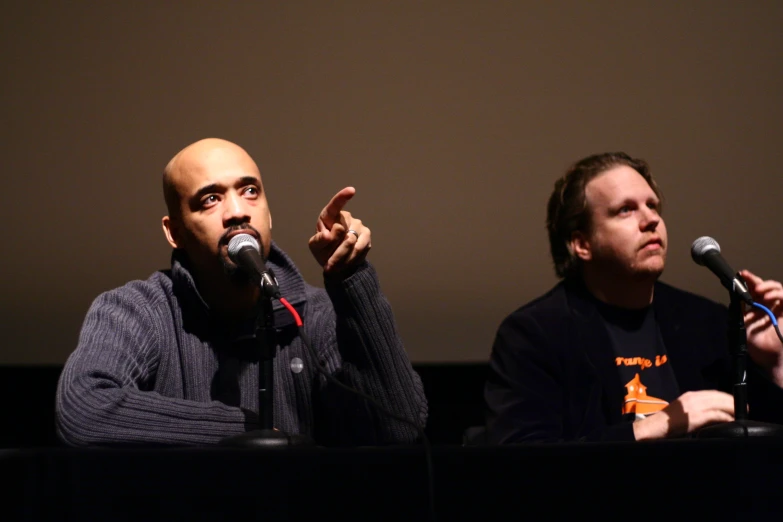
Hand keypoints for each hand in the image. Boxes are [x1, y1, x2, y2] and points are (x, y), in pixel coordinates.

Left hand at [308, 187, 371, 276]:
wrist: (339, 263)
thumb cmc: (324, 250)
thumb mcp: (316, 247)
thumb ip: (319, 241)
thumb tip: (328, 235)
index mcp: (329, 216)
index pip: (334, 206)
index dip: (342, 198)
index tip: (351, 191)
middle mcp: (345, 217)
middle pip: (341, 232)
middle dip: (334, 250)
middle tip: (328, 264)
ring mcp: (358, 225)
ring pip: (351, 241)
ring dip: (342, 257)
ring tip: (335, 266)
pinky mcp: (366, 236)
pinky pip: (359, 248)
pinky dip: (350, 259)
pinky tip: (346, 263)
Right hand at [632, 390, 734, 439]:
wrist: (653, 428)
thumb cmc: (665, 424)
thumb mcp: (682, 413)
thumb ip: (695, 411)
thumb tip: (710, 416)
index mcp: (689, 395)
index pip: (713, 393)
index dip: (726, 397)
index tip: (736, 402)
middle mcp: (692, 397)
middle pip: (718, 396)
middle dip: (733, 401)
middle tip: (745, 408)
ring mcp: (694, 406)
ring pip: (719, 403)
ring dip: (732, 408)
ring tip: (741, 414)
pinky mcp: (695, 416)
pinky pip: (715, 415)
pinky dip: (725, 418)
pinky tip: (731, 422)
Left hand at [739, 269, 782, 384]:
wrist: (767, 358)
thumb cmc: (756, 344)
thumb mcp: (743, 323)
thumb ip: (740, 308)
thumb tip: (734, 294)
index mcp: (758, 308)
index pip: (754, 290)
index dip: (749, 281)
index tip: (740, 275)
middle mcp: (769, 306)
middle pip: (765, 287)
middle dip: (756, 280)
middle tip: (746, 277)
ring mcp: (779, 309)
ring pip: (778, 289)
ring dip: (767, 285)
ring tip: (757, 290)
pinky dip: (776, 293)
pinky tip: (767, 296)